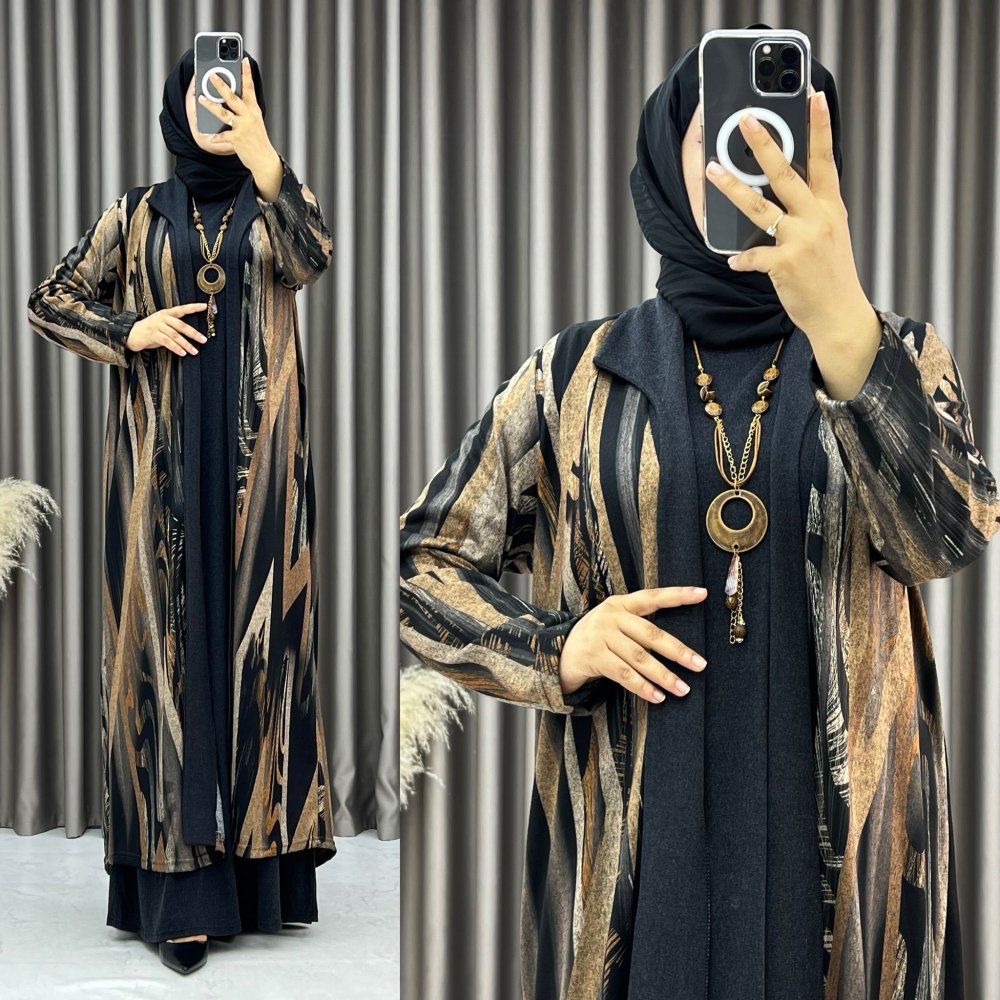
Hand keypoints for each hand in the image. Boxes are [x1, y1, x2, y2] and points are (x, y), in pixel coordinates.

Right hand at [126, 303, 207, 355]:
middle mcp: (162, 318)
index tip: (204, 306)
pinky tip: (182, 353)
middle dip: (194, 333)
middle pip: (181, 325)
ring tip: (194, 351)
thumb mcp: (163, 325)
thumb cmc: (150, 330)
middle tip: (203, 340)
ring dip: (186, 344)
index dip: (193, 307)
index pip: (182, 309)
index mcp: (167, 313)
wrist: (131, 333)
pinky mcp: (152, 334)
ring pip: (175, 335)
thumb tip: (192, 334)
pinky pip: (167, 342)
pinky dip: (176, 348)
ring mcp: (157, 325)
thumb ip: (175, 327)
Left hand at [198, 57, 282, 200]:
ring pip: (224, 114)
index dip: (246, 73)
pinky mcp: (237, 140)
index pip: (249, 88)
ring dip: (211, 106)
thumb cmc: (257, 140)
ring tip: (200, 99)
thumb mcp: (254, 121)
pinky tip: (208, 137)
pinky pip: (223, 137)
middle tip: (210, 74)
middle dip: (221, 85)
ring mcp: (243, 128)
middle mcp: (249, 117)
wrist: (265, 161)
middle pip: (233, 98)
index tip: (243, 59)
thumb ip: (245, 109)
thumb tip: (230, 97)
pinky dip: (215, 137)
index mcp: (253, 110)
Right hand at [558, 586, 708, 703]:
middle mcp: (611, 616)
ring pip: (640, 658)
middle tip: (700, 664)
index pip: (653, 596)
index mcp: (621, 603)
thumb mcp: (615, 623)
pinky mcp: (594, 656)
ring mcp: (601, 636)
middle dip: (678, 651)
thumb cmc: (597, 639)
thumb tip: (678, 649)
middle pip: (651, 634)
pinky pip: (624, 674)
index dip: (677, 595)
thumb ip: (639, 627)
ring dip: (664, 676)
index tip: (702, 593)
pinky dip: (643, 687)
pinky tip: (657, 697)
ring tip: (682, 689)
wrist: (558, 652)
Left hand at [705, 91, 871, 339]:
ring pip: (759, 207)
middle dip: (764, 143)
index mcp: (830, 207)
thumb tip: (791, 188)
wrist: (840, 315)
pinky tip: (733, 260)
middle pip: (786, 173)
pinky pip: (753, 256)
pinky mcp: (783, 265)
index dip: (819, 127)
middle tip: (745, 119)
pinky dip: (741, 259)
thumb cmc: (831, 275)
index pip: (825, 159)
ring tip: (712, 169)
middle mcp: (816, 218)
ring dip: (733, 187)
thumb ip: (814, 209)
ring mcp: (800, 240)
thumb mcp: (832, 233)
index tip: (813, 97)